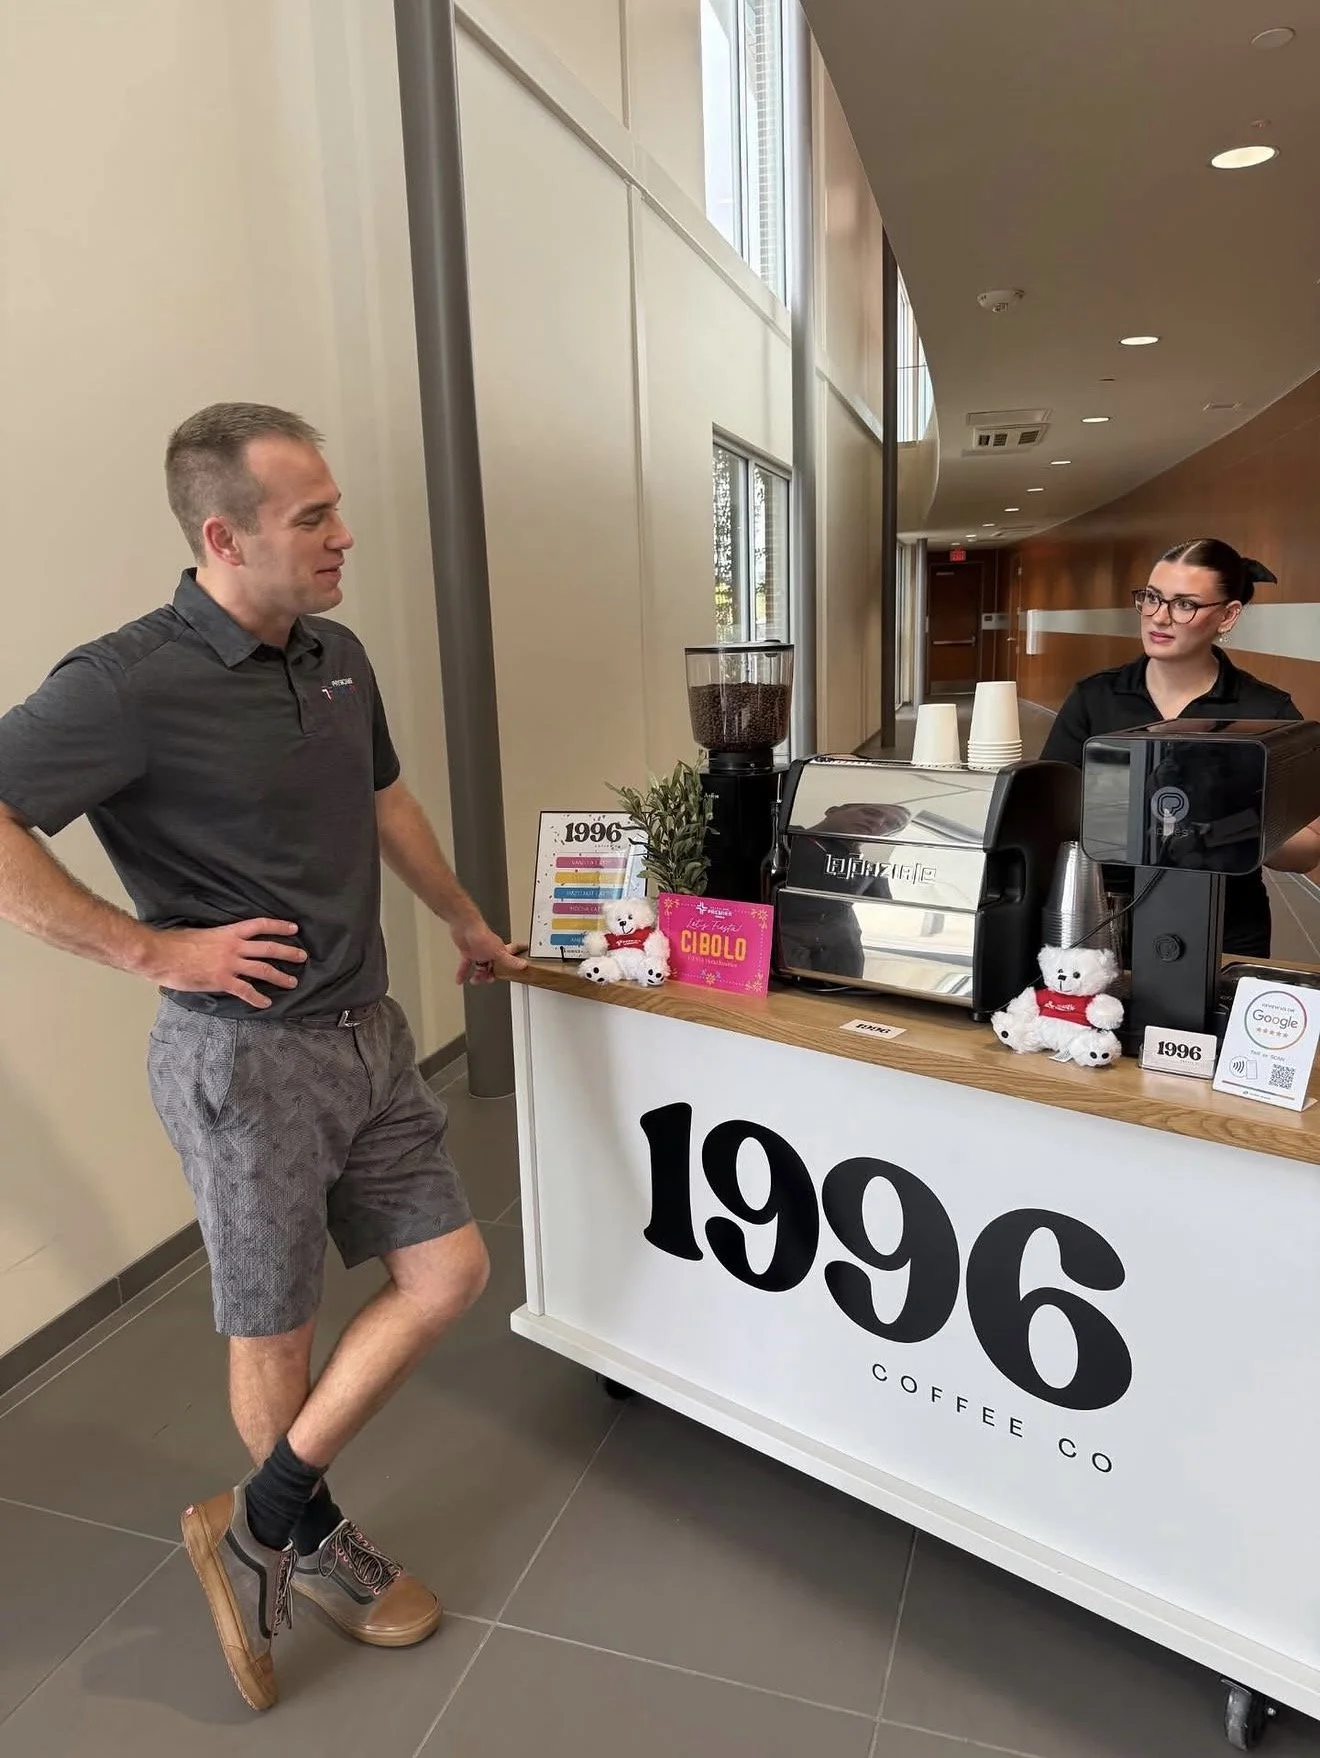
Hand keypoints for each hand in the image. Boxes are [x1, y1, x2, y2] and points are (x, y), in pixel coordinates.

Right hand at [141, 918, 307, 1009]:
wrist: (161, 954)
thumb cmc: (176, 942)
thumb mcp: (201, 933)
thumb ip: (217, 938)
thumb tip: (222, 942)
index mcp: (229, 932)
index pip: (260, 925)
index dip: (278, 926)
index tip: (293, 929)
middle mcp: (234, 947)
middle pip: (268, 948)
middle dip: (288, 952)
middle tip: (302, 956)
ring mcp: (229, 964)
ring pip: (263, 969)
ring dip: (280, 976)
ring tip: (292, 981)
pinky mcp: (222, 981)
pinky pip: (246, 991)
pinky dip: (258, 998)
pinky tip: (266, 1003)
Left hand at [451, 917, 528, 985]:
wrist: (464, 926)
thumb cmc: (481, 934)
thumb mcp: (498, 952)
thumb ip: (510, 960)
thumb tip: (523, 965)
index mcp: (499, 950)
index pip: (508, 959)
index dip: (511, 964)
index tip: (513, 970)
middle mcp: (489, 952)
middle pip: (492, 966)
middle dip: (490, 975)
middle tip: (488, 979)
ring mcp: (478, 952)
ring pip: (479, 967)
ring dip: (477, 976)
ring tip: (474, 981)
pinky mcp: (467, 951)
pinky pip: (465, 965)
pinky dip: (462, 973)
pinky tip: (460, 980)